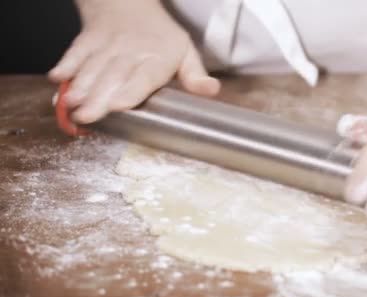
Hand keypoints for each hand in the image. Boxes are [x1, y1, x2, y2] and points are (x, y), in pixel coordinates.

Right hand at [48, 0, 219, 123]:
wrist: (127, 1)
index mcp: (157, 58)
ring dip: (79, 86)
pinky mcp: (87, 41)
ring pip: (91, 67)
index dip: (130, 91)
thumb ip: (195, 76)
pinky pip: (75, 52)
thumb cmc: (160, 36)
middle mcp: (130, 52)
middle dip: (98, 97)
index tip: (117, 106)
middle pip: (113, 76)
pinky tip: (57, 80)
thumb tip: (212, 91)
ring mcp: (106, 46)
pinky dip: (65, 65)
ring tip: (70, 106)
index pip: (144, 77)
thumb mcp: (185, 51)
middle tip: (86, 117)